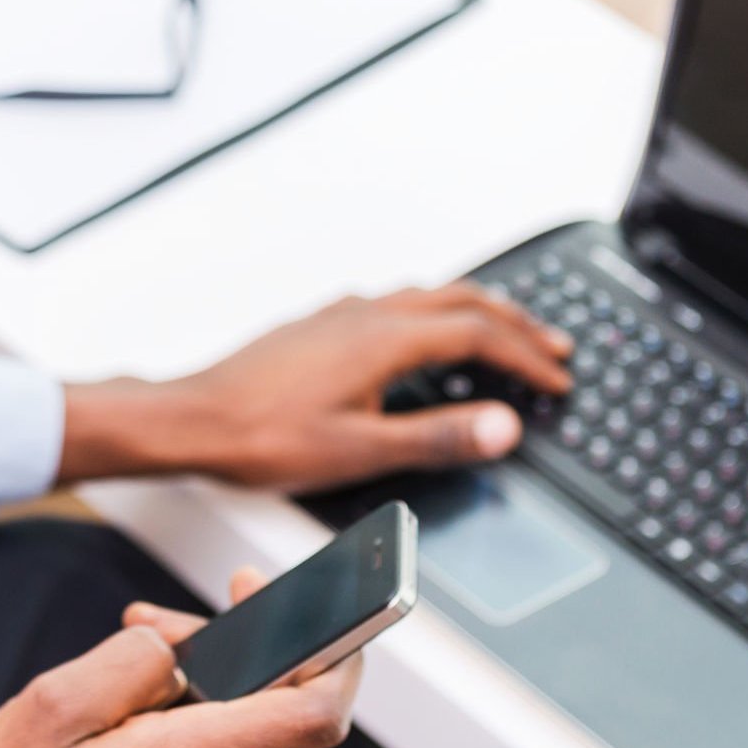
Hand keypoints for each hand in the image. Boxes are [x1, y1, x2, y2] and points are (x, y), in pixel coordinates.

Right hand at [0, 570, 354, 747]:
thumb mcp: (52, 706)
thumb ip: (131, 660)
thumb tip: (176, 645)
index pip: (315, 711)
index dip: (336, 649)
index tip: (316, 603)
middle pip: (286, 709)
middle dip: (253, 644)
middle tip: (184, 613)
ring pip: (252, 729)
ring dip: (219, 676)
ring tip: (143, 648)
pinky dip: (199, 712)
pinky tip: (137, 696)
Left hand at [59, 284, 572, 493]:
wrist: (190, 420)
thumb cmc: (261, 437)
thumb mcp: (362, 450)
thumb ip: (438, 437)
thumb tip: (503, 425)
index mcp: (384, 339)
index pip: (478, 336)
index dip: (526, 357)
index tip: (557, 379)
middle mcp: (365, 315)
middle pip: (461, 303)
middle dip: (514, 323)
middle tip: (553, 345)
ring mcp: (339, 316)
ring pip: (426, 297)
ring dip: (474, 313)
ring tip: (502, 332)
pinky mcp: (318, 326)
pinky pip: (394, 303)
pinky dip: (432, 313)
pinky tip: (420, 334)